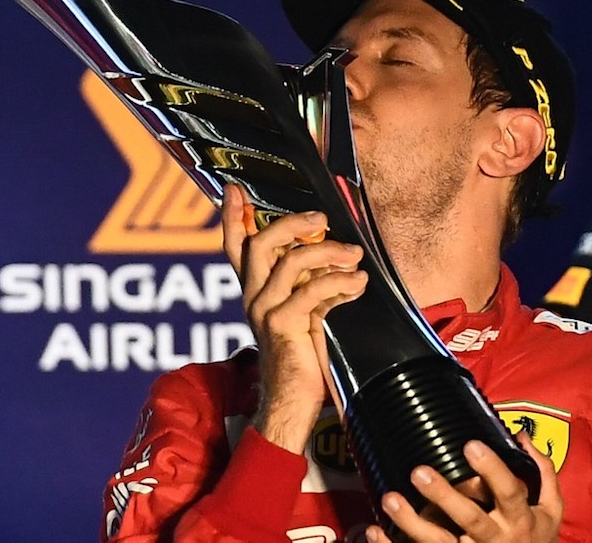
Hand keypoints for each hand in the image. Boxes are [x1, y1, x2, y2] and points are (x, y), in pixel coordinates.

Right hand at [221, 184, 367, 452]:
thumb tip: (328, 251)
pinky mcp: (283, 326)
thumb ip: (303, 285)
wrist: (292, 403)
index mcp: (253, 293)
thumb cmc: (302, 359)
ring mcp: (264, 312)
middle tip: (322, 219)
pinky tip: (359, 284)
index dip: (231, 217)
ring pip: (290, 261)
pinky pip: (312, 291)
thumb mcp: (301, 313)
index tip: (235, 189)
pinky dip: (341, 283)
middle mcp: (252, 298)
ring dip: (329, 252)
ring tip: (355, 257)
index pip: (234, 248)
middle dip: (292, 223)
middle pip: (261, 243)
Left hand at [365, 433, 562, 541]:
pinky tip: (375, 530)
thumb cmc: (536, 540)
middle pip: (470, 519)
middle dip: (445, 496)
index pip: (508, 491)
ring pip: (439, 542)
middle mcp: (496, 539)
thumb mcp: (550, 511)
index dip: (492, 469)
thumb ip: (541, 473)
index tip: (470, 445)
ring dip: (412, 523)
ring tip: (390, 499)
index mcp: (519, 519)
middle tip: (419, 472)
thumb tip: (522, 437)